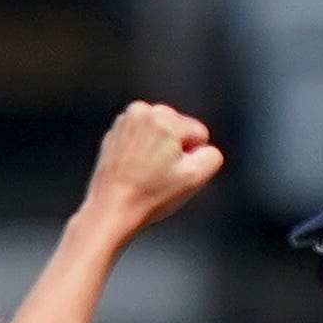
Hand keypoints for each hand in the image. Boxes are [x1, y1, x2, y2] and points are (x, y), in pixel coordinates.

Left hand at [81, 100, 226, 238]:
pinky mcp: (113, 135)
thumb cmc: (150, 196)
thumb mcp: (196, 177)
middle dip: (173, 151)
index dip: (192, 157)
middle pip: (178, 131)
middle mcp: (142, 111)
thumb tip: (203, 148)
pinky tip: (133, 171)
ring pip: (160, 135)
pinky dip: (140, 153)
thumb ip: (212, 155)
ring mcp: (124, 121)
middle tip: (157, 175)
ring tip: (144, 173)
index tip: (172, 173)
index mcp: (164, 116)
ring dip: (157, 151)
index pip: (199, 134)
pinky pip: (141, 141)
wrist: (110, 211)